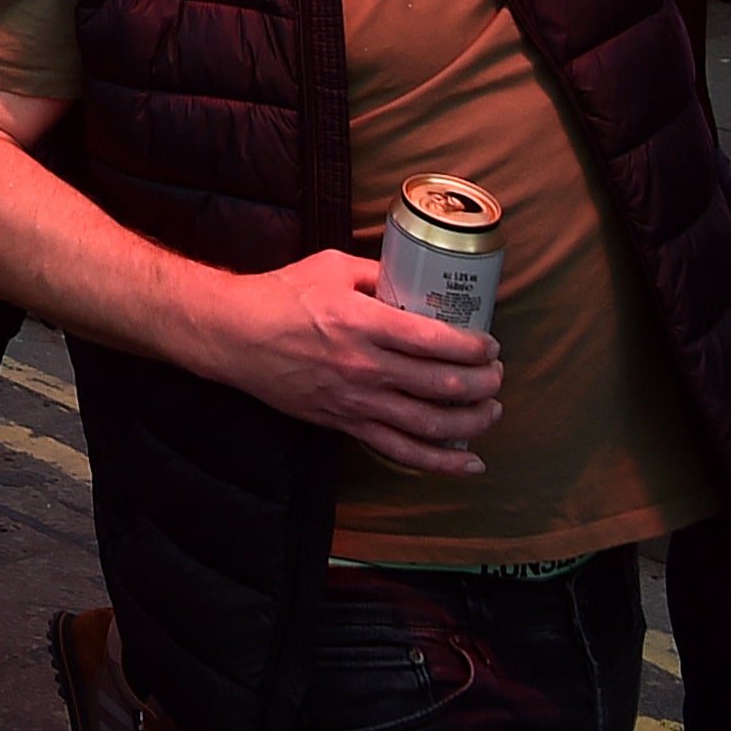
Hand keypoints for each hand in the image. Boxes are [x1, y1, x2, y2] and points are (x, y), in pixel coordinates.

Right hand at [205, 249, 502, 473]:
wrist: (234, 335)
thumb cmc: (280, 294)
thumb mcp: (332, 266)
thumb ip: (378, 274)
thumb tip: (418, 280)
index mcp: (363, 322)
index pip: (437, 341)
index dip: (475, 346)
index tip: (490, 344)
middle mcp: (365, 366)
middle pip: (443, 385)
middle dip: (484, 382)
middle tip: (496, 374)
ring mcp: (356, 401)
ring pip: (431, 424)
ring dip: (473, 421)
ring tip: (492, 409)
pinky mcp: (345, 424)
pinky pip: (401, 451)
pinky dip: (441, 463)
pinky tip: (471, 464)